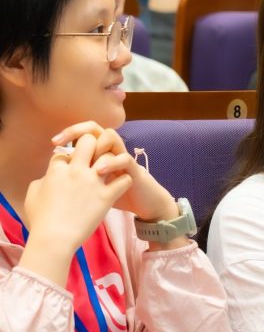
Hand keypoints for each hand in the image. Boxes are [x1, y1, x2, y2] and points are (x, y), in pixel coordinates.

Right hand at [19, 134, 132, 285]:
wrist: (54, 239)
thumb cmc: (41, 220)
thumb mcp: (33, 196)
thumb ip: (42, 181)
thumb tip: (48, 176)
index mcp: (57, 170)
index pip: (65, 151)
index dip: (68, 156)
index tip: (70, 165)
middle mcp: (76, 171)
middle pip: (88, 140)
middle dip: (92, 143)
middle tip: (95, 154)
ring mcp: (93, 182)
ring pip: (109, 155)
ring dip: (111, 159)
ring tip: (111, 168)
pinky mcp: (107, 196)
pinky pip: (124, 180)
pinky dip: (125, 180)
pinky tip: (121, 185)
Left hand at [52, 122, 178, 223]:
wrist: (144, 203)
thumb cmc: (116, 195)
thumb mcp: (92, 185)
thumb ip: (77, 177)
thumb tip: (51, 178)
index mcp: (99, 152)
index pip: (83, 132)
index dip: (69, 133)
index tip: (54, 144)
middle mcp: (111, 150)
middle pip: (94, 128)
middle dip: (75, 131)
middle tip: (59, 143)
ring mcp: (122, 158)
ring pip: (111, 136)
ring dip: (96, 146)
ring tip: (87, 163)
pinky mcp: (134, 170)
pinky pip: (124, 158)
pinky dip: (111, 163)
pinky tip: (99, 173)